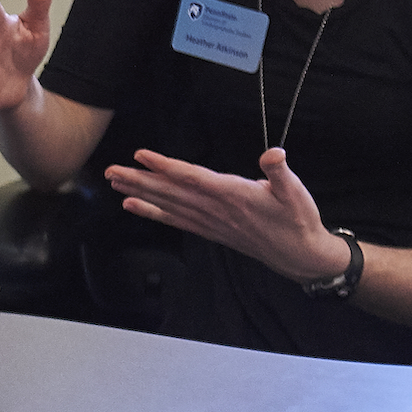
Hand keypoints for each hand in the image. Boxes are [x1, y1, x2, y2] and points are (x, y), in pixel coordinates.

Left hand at [106, 147, 350, 283]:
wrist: (300, 255)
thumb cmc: (298, 220)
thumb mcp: (296, 192)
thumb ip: (280, 172)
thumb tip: (274, 155)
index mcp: (233, 195)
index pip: (192, 178)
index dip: (166, 167)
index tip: (142, 155)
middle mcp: (216, 210)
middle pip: (171, 192)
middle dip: (140, 180)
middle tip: (111, 170)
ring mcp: (211, 222)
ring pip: (169, 206)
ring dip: (140, 194)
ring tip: (114, 183)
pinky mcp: (211, 231)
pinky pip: (176, 221)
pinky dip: (153, 213)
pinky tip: (134, 206)